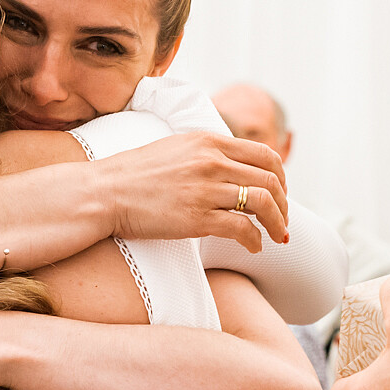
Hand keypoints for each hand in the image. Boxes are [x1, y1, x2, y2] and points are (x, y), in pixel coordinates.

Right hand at [95, 131, 288, 250]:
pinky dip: (255, 241)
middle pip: (270, 181)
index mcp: (208, 141)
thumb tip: (235, 166)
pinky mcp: (196, 218)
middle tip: (282, 221)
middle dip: (284, 205)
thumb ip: (207, 152)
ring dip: (277, 223)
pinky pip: (242, 229)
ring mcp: (204, 190)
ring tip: (275, 236)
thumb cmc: (137, 174)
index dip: (281, 178)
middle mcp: (211, 162)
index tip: (280, 194)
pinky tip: (253, 248)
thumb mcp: (176, 147)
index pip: (265, 155)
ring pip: (263, 204)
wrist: (105, 192)